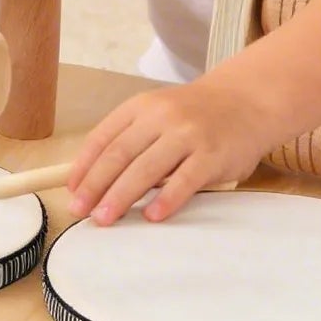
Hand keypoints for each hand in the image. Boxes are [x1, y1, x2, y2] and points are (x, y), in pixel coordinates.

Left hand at [67, 82, 270, 226]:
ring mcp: (188, 134)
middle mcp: (161, 117)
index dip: (84, 167)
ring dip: (121, 196)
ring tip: (105, 219)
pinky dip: (167, 199)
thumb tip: (94, 181)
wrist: (248, 101)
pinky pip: (185, 179)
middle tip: (81, 211)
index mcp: (141, 107)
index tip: (72, 192)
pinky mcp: (212, 154)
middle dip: (96, 186)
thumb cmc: (196, 115)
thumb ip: (133, 141)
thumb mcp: (159, 115)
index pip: (103, 138)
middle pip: (119, 154)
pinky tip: (153, 216)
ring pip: (146, 168)